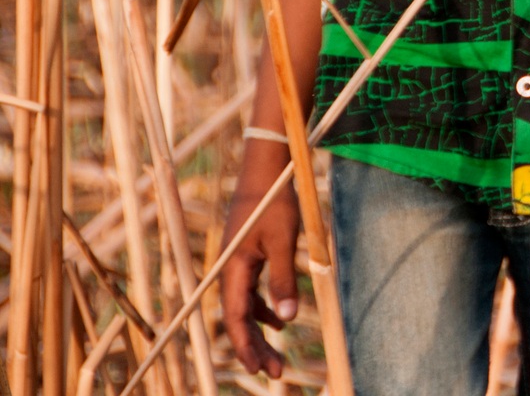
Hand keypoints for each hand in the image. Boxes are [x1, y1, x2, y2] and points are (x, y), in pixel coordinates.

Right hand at [220, 143, 302, 378]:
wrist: (266, 169)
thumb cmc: (274, 203)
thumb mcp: (283, 241)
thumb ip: (284, 279)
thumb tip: (288, 319)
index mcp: (232, 270)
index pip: (235, 320)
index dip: (247, 347)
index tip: (262, 371)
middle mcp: (228, 271)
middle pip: (238, 319)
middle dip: (254, 347)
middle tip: (275, 372)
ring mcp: (236, 263)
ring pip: (243, 308)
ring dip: (259, 331)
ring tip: (277, 354)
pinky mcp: (246, 255)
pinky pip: (250, 292)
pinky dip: (262, 308)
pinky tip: (279, 319)